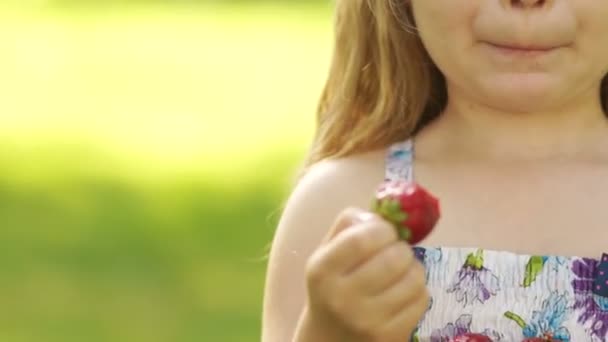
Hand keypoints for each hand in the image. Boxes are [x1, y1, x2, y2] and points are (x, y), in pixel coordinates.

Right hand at [298, 208, 429, 341]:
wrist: (327, 338)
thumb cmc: (331, 286)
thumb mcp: (326, 253)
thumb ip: (349, 225)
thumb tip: (382, 215)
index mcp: (322, 271)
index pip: (361, 240)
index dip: (382, 229)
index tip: (385, 232)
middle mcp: (342, 298)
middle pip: (393, 259)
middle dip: (401, 248)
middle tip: (395, 251)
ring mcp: (369, 321)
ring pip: (414, 279)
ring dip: (413, 267)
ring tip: (401, 270)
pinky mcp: (391, 336)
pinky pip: (422, 300)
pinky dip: (418, 289)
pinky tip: (404, 291)